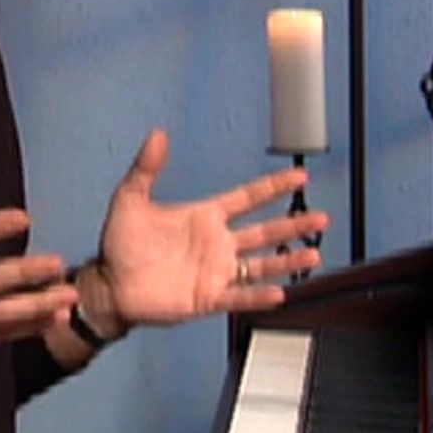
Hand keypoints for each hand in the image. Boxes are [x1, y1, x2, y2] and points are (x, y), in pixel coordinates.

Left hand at [88, 129, 327, 328]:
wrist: (110, 285)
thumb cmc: (120, 244)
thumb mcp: (130, 199)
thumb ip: (146, 168)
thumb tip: (158, 134)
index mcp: (205, 216)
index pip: (248, 198)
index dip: (274, 187)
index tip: (300, 176)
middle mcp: (217, 243)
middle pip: (266, 231)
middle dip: (295, 225)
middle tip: (322, 218)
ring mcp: (216, 271)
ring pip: (261, 264)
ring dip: (287, 261)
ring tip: (313, 255)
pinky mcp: (208, 298)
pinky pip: (240, 296)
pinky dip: (259, 295)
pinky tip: (280, 292)